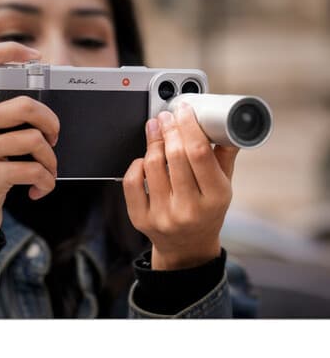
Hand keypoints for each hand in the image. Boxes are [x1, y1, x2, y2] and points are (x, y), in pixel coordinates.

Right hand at [0, 42, 59, 243]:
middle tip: (55, 137)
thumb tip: (38, 104)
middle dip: (52, 122)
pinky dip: (46, 181)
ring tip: (48, 170)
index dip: (9, 49)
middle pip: (25, 105)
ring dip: (51, 160)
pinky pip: (33, 170)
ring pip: (34, 140)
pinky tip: (38, 188)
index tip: (35, 56)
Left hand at [123, 102, 238, 269]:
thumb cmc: (206, 212)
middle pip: (174, 156)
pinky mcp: (141, 219)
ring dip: (153, 141)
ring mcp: (163, 215)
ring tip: (156, 130)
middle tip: (166, 116)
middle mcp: (189, 209)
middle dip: (169, 128)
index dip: (188, 126)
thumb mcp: (223, 187)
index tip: (182, 110)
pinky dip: (137, 163)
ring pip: (152, 165)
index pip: (199, 154)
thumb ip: (224, 157)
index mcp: (216, 198)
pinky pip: (132, 181)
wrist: (187, 247)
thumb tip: (226, 124)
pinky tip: (145, 157)